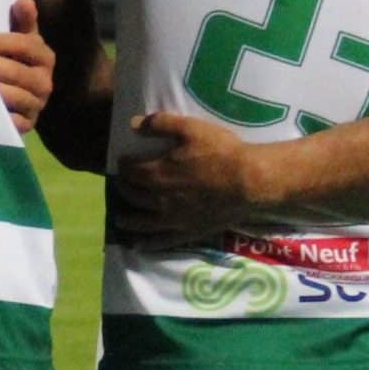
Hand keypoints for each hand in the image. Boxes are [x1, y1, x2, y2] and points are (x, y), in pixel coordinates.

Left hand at [0, 0, 55, 133]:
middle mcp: (45, 82)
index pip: (25, 45)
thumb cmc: (15, 61)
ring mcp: (37, 105)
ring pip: (15, 96)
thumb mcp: (22, 39)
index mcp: (45, 57)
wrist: (20, 99)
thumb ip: (23, 21)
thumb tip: (24, 0)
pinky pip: (13, 122)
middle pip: (18, 72)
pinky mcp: (27, 125)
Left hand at [109, 110, 279, 240]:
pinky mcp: (187, 232)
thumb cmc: (221, 152)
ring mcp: (173, 219)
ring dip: (127, 219)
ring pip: (141, 222)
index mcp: (157, 173)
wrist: (249, 182)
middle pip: (134, 195)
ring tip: (119, 218)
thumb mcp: (191, 128)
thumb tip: (133, 124)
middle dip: (124, 188)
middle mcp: (159, 199)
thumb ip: (160, 124)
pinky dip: (147, 243)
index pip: (131, 171)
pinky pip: (162, 241)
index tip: (122, 162)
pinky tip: (139, 245)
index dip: (124, 166)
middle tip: (122, 183)